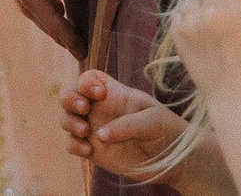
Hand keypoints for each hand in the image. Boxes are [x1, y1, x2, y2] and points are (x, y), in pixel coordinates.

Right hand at [63, 67, 185, 178]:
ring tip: (85, 131)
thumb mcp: (153, 120)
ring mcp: (95, 130)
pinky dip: (74, 145)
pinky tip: (88, 150)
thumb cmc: (166, 131)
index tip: (100, 93)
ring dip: (69, 122)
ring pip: (67, 119)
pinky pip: (72, 144)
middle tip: (83, 108)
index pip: (89, 78)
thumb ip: (128, 124)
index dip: (87, 82)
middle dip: (68, 98)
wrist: (173, 161)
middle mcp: (99, 109)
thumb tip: (99, 135)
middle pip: (69, 95)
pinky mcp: (94, 151)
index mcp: (113, 94)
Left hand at [167, 0, 240, 105]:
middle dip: (222, 5)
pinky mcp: (178, 31)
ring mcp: (195, 19)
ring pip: (197, 2)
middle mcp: (216, 8)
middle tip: (226, 26)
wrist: (238, 96)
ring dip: (203, 12)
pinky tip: (198, 37)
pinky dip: (188, 22)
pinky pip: (181, 14)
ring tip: (211, 35)